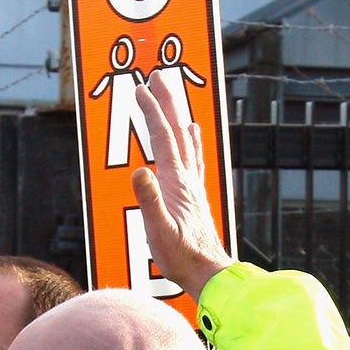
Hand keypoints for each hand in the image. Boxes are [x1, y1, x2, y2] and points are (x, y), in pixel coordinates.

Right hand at [131, 74, 233, 303]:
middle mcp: (187, 179)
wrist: (209, 274)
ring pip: (185, 141)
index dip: (151, 111)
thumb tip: (140, 170)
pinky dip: (190, 140)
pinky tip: (192, 134)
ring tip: (172, 97)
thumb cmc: (183, 258)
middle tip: (157, 76)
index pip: (162, 137)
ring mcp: (193, 186)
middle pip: (176, 131)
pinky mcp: (194, 196)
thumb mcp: (159, 231)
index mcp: (176, 182)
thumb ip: (149, 201)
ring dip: (177, 115)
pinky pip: (192, 158)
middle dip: (166, 102)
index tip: (140, 88)